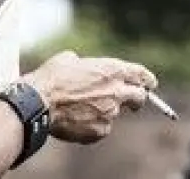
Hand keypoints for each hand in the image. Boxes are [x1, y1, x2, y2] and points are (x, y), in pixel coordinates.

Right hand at [22, 50, 157, 143]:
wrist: (40, 102)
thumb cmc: (52, 77)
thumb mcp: (70, 60)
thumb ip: (87, 66)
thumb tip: (84, 68)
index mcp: (112, 70)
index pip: (141, 75)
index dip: (147, 80)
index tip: (150, 84)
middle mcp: (117, 91)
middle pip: (139, 98)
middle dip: (136, 100)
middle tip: (130, 102)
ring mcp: (111, 113)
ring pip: (114, 114)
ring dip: (104, 111)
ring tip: (80, 108)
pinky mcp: (101, 130)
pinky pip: (101, 128)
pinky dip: (92, 125)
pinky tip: (76, 119)